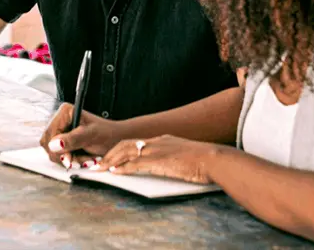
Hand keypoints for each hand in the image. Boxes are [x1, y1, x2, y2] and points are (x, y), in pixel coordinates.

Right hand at [40, 102, 124, 168]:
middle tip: (79, 161)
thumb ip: (72, 139)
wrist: (116, 140)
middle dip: (64, 156)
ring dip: (69, 159)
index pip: (50, 134)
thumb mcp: (91, 136)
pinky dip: (70, 160)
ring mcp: (61, 131)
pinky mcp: (63, 141)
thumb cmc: (107, 134)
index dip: (57, 148)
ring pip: (52, 151)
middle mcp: (60, 120)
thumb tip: (54, 144)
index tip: (68, 158)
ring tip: (85, 159)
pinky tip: (82, 159)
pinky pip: (59, 155)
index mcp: (65, 112)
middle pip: (48, 144)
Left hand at [98, 135, 218, 184]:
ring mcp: (157, 151)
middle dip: (110, 154)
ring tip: (100, 169)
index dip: (121, 150)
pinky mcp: (158, 162)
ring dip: (111, 161)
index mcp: (163, 140)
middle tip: (99, 163)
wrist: (214, 159)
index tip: (111, 157)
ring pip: (126, 152)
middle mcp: (157, 142)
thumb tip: (169, 166)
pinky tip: (114, 173)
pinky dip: (122, 168)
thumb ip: (173, 159)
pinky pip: (135, 164)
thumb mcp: (185, 155)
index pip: (136, 142)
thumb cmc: (205, 161)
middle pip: (126, 144)